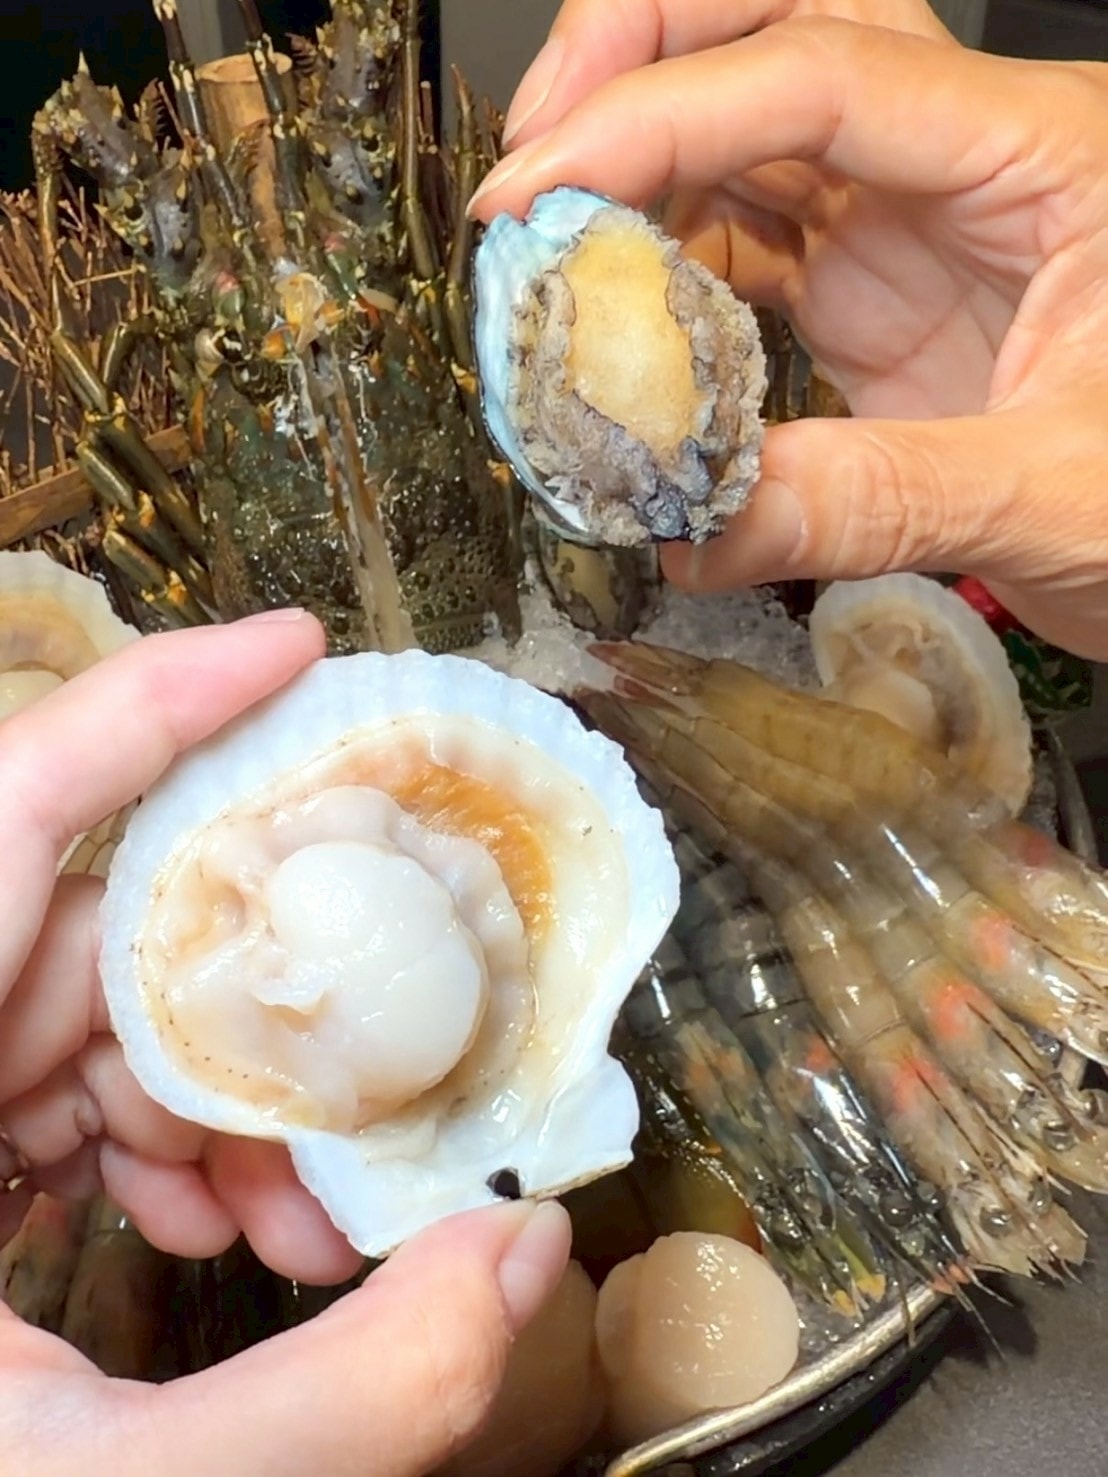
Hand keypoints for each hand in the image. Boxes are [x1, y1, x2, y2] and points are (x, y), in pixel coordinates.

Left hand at [0, 614, 569, 1474]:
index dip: (153, 704)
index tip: (296, 649)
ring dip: (215, 1101)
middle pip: (92, 938)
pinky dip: (151, 1138)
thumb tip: (525, 1262)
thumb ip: (342, 1397)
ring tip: (293, 1224)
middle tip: (362, 1114)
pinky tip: (209, 1227)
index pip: (8, 809)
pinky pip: (50, 1082)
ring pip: (87, 1014)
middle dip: (249, 1018)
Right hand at [470, 2, 1107, 657]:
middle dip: (639, 54)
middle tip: (536, 152)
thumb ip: (880, 497)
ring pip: (747, 119)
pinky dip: (664, 263)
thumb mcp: (1057, 495)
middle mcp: (964, 157)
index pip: (824, 74)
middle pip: (782, 16)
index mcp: (1042, 153)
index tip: (542, 186)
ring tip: (548, 242)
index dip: (663, 114)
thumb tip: (704, 525)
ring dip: (636, 160)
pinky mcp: (874, 288)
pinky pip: (745, 236)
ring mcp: (912, 219)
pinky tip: (619, 312)